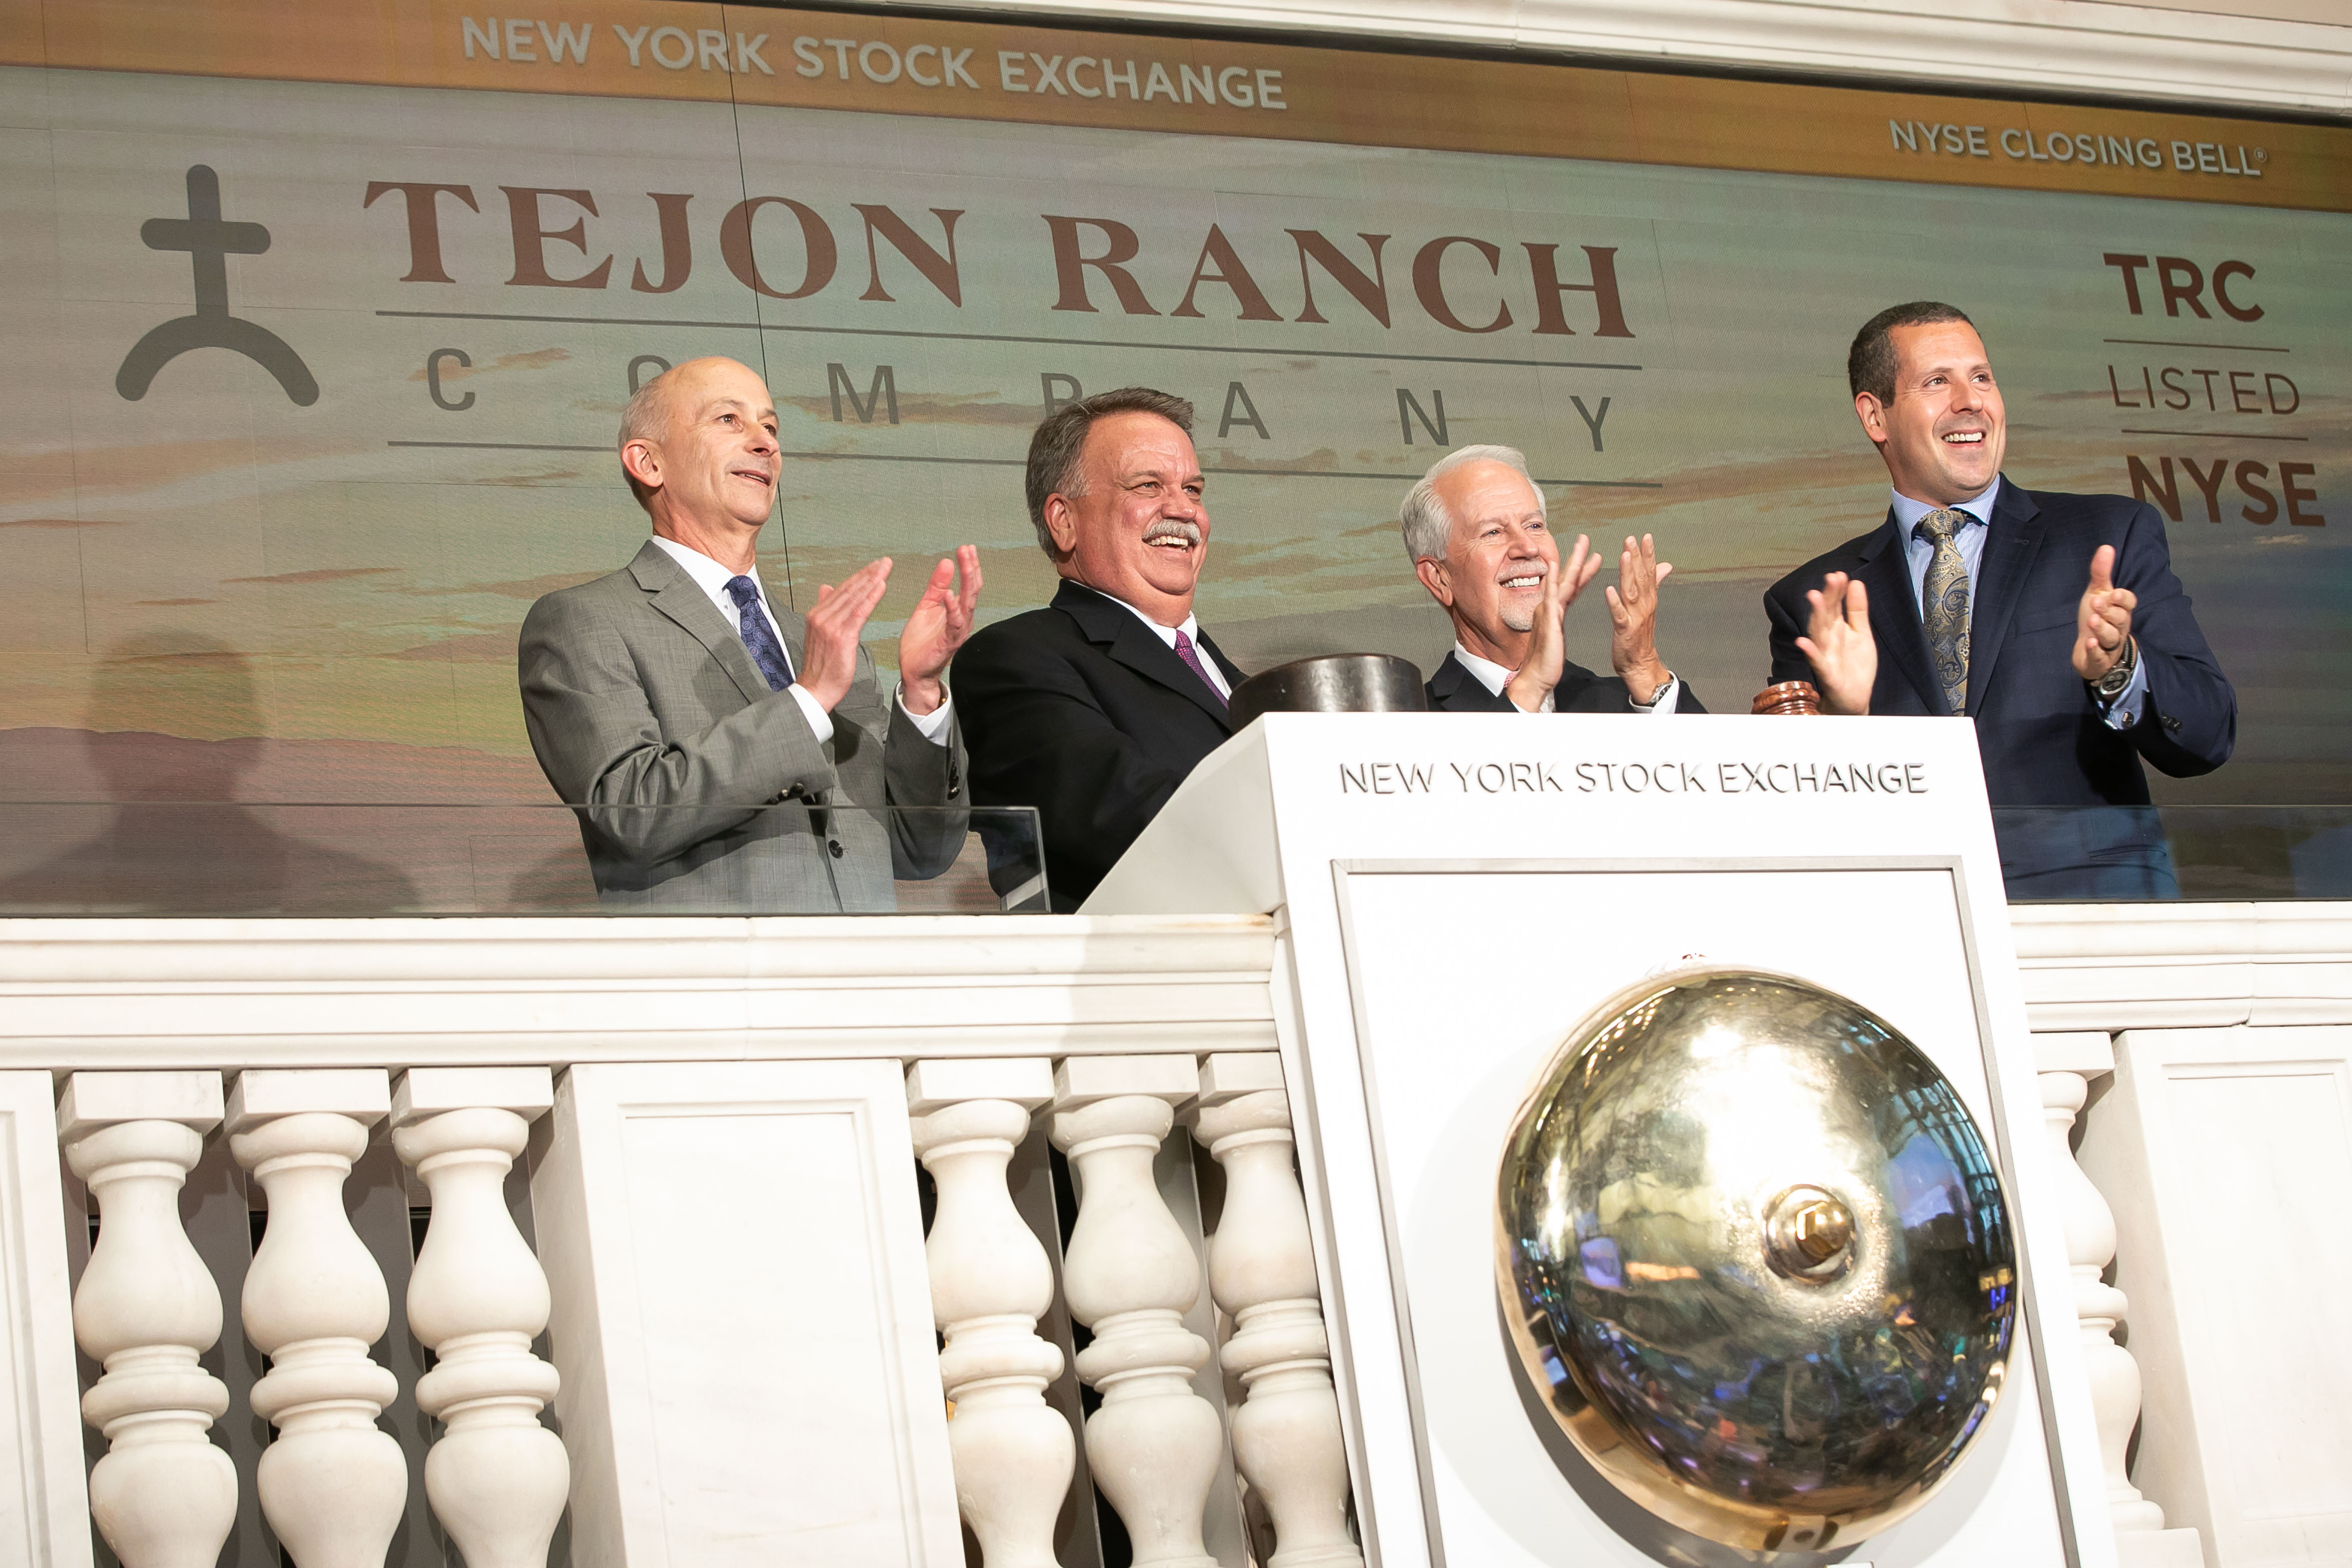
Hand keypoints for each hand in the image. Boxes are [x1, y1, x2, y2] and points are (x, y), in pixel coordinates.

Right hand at [797, 558, 893, 712]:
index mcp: (816, 615)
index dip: (859, 576)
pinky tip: (880, 586)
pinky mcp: (842, 636)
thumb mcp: (820, 634)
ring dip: (872, 580)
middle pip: (849, 589)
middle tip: (885, 562)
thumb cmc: (821, 667)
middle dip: (868, 573)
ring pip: (854, 597)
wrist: (815, 689)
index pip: (841, 590)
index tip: (873, 566)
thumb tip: (827, 588)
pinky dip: (871, 597)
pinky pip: (859, 612)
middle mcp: (821, 616)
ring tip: (885, 568)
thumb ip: (825, 609)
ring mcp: (830, 626)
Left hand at [898, 545, 981, 714]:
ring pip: (968, 603)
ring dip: (967, 582)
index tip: (966, 547)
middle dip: (971, 568)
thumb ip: (937, 586)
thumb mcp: (927, 606)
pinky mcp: (948, 643)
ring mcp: (958, 631)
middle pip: (972, 590)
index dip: (969, 565)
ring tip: (965, 563)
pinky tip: (950, 594)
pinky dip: (952, 608)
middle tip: (968, 549)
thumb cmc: (922, 641)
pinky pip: (954, 624)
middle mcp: (963, 620)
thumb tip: (946, 562)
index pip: (969, 584)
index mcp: (958, 610)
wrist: (913, 669)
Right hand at [1503, 534, 1601, 711]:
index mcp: (1555, 611)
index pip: (1572, 587)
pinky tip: (1554, 565)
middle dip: (1577, 557)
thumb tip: (1559, 616)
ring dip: (1572, 561)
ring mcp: (1548, 611)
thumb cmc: (1547, 660)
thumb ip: (1558, 622)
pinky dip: (1553, 579)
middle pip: (1567, 578)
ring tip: (1581, 545)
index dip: (1582, 571)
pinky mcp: (1547, 618)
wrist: (1537, 676)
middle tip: (1585, 538)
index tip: (1593, 557)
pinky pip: (1551, 596)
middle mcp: (1550, 607)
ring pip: (1563, 581)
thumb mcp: (1557, 636)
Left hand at [1605, 533, 1674, 703]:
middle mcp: (1645, 605)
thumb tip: (1665, 565)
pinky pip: (1619, 614)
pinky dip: (1615, 602)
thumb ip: (1654, 583)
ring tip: (1625, 555)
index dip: (1648, 554)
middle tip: (1631, 538)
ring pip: (1632, 591)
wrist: (1640, 664)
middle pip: (1642, 578)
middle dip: (1638, 557)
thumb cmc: (1640, 636)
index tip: (1646, 536)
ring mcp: (1635, 617)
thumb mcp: (1648, 606)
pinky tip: (1609, 589)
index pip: (1650, 572)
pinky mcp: (1624, 630)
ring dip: (1629, 573)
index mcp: (1649, 599)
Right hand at [1795, 572, 1875, 714]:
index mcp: (1837, 629)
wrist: (1855, 699)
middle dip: (1827, 597)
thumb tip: (1856, 583)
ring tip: (1814, 598)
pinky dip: (1810, 652)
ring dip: (1816, 616)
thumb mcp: (1861, 633)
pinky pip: (1817, 662)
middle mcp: (1828, 640)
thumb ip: (1857, 609)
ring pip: (1819, 633)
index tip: (1839, 575)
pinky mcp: (1828, 674)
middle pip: (1826, 615)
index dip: (1837, 590)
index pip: (1835, 605)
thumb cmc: (1854, 668)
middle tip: (1830, 578)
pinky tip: (1803, 642)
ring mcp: (1826, 656)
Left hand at [2072, 545, 2137, 681]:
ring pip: (2111, 637)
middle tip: (2096, 603)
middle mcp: (2119, 626)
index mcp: (2120, 609)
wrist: (2088, 648)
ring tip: (2091, 621)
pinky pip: (2100, 656)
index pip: (2129, 603)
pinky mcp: (2099, 658)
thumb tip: (2106, 546)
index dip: (2122, 598)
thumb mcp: (2097, 593)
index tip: (2112, 593)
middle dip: (2110, 612)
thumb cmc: (2096, 617)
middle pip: (2121, 619)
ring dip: (2102, 629)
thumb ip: (2101, 573)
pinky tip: (2089, 643)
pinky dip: (2095, 650)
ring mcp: (2110, 644)